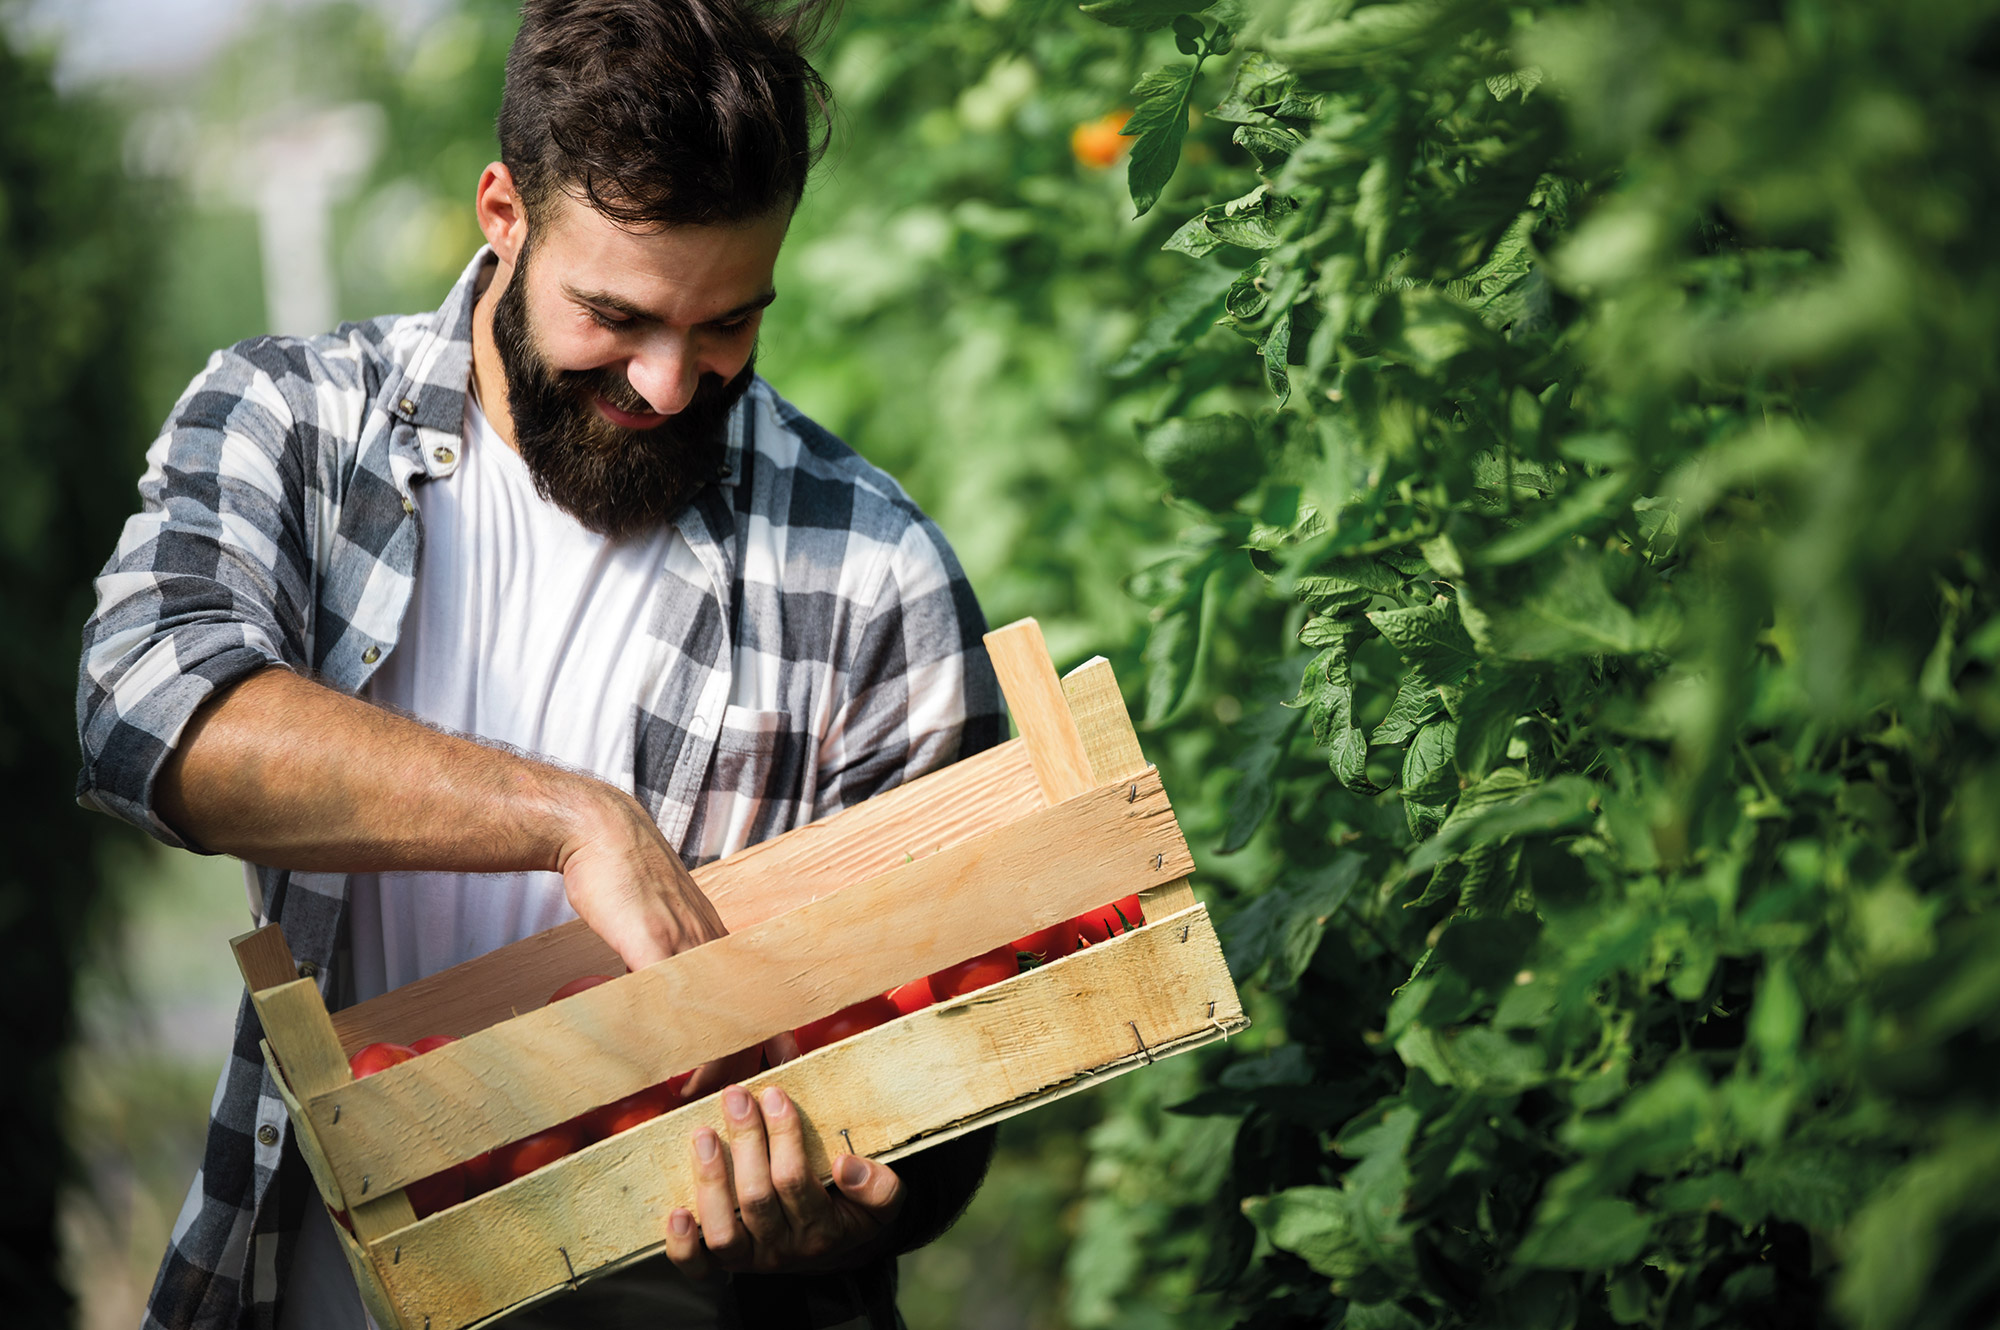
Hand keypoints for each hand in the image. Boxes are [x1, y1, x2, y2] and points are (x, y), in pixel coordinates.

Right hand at [557, 784, 760, 1093]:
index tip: (769, 1078)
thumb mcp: (660, 926)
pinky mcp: (653, 945)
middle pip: (752, 1021)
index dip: (772, 1044)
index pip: (763, 1004)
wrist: (603, 832)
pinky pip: (675, 1005)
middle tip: (732, 1103)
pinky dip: (678, 1041)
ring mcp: (687, 947)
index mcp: (720, 945)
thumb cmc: (628, 879)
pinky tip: (670, 1067)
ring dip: (713, 1066)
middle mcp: (715, 948)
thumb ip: (669, 960)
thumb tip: (664, 997)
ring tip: (696, 1095)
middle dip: (746, 1068)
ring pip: (721, 1020)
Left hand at [663, 1085, 902, 1277]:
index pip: (795, 1181)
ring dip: (710, 1181)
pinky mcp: (724, 1265)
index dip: (782, 1136)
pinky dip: (683, 1244)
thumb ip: (880, 1185)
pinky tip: (676, 1212)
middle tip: (736, 1097)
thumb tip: (848, 1165)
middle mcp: (784, 1249)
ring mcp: (751, 1259)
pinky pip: (697, 1267)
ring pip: (723, 1232)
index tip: (774, 1095)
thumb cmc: (853, 1210)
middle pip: (756, 1200)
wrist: (835, 1249)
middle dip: (744, 1142)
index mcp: (822, 1229)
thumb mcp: (884, 1199)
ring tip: (703, 1135)